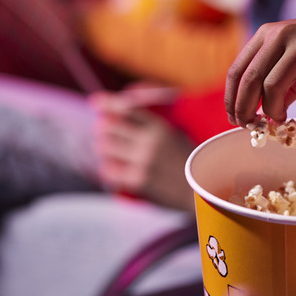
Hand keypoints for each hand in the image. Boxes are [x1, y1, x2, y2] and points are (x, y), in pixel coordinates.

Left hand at [90, 90, 195, 212]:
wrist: (201, 192)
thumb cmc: (190, 165)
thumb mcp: (178, 138)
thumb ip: (155, 129)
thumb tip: (129, 118)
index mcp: (160, 128)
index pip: (127, 109)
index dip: (108, 103)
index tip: (94, 103)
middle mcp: (149, 141)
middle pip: (108, 127)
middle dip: (103, 130)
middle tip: (104, 136)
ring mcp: (143, 161)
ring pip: (104, 148)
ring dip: (104, 151)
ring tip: (110, 155)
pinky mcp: (138, 180)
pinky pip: (108, 171)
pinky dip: (108, 171)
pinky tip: (114, 172)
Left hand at [225, 7, 295, 132]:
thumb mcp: (293, 55)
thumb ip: (275, 78)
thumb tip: (259, 112)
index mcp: (267, 35)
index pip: (236, 71)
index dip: (231, 100)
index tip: (234, 119)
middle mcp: (281, 37)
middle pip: (250, 81)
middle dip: (246, 110)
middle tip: (252, 127)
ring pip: (273, 88)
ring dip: (273, 112)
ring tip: (280, 122)